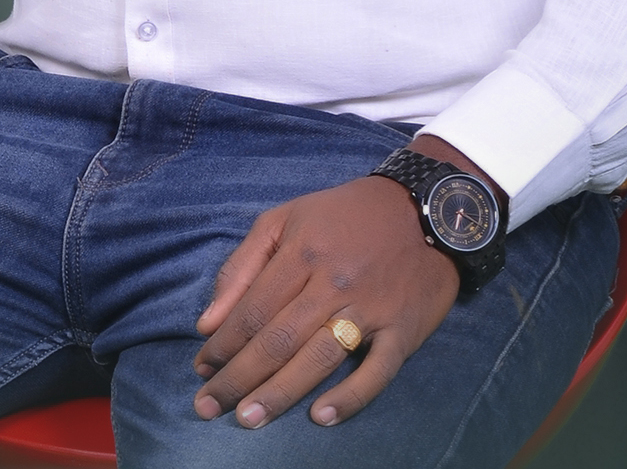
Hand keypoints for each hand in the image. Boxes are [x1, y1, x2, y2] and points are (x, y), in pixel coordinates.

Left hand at [192, 170, 458, 430]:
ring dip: (279, 393)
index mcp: (303, 252)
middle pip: (278, 339)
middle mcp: (333, 282)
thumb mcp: (287, 218)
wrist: (425, 208)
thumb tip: (209, 322)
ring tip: (248, 418)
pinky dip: (349, 397)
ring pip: (318, 358)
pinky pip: (376, 372)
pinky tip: (320, 417)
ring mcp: (370, 309)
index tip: (200, 369)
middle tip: (208, 406)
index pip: (253, 310)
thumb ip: (243, 266)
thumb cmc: (345, 215)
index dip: (223, 344)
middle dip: (238, 377)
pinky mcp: (403, 330)